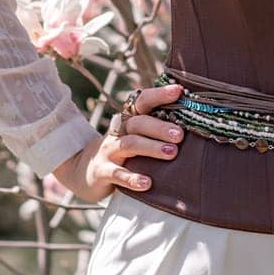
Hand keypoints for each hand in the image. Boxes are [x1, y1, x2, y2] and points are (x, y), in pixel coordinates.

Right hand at [50, 82, 185, 203]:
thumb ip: (154, 129)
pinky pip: (117, 174)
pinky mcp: (102, 172)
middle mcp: (118, 132)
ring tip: (171, 153)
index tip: (178, 91)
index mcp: (128, 120)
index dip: (159, 95)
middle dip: (160, 127)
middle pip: (138, 123)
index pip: (142, 102)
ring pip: (130, 145)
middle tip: (180, 135)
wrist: (82, 170)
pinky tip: (148, 183)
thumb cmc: (120, 152)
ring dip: (151, 148)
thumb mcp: (134, 137)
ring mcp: (108, 151)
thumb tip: (191, 121)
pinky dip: (132, 178)